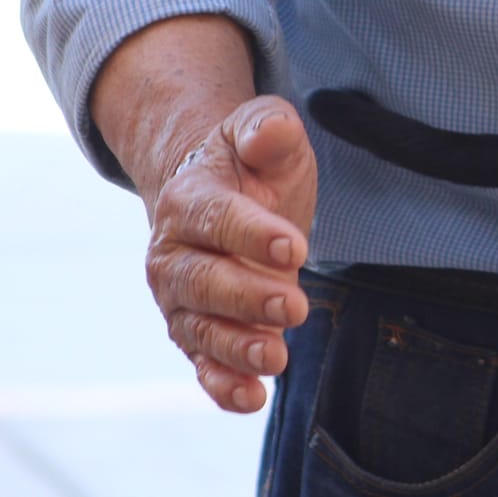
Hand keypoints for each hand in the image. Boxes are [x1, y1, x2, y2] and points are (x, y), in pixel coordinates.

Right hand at [144, 98, 315, 413]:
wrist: (223, 193)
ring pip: (200, 329)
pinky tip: (253, 398)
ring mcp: (181, 298)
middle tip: (294, 305)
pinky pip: (202, 363)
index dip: (253, 234)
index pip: (217, 219)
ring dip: (236, 347)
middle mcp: (174, 254)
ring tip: (276, 356)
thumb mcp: (264, 130)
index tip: (295, 247)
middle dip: (247, 296)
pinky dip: (223, 384)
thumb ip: (268, 128)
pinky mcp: (196, 331)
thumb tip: (270, 132)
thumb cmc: (251, 163)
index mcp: (189, 199)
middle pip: (204, 282)